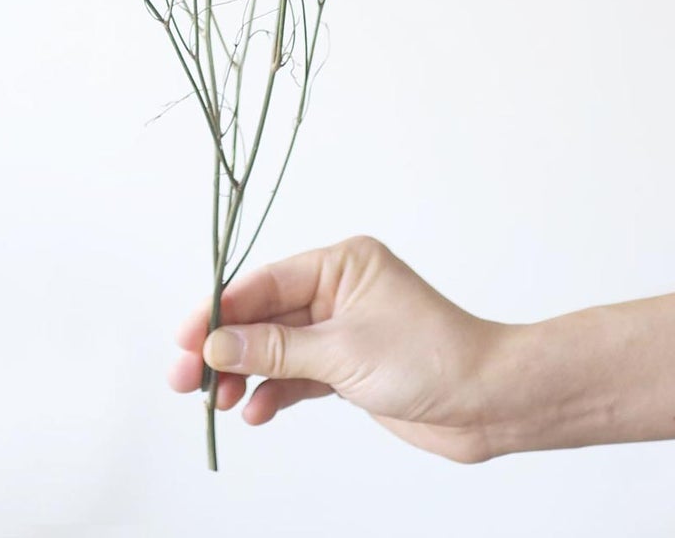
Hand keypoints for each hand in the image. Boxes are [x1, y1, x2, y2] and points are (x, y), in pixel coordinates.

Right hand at [167, 234, 509, 462]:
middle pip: (264, 317)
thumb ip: (275, 350)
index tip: (184, 337)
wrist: (489, 403)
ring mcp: (342, 329)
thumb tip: (214, 345)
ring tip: (216, 401)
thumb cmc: (432, 360)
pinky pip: (298, 375)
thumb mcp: (343, 352)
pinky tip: (254, 412)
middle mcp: (338, 290)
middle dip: (225, 348)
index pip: (266, 283)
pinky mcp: (349, 367)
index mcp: (341, 263)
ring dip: (245, 374)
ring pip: (277, 349)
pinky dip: (275, 392)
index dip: (220, 311)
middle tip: (184, 379)